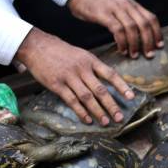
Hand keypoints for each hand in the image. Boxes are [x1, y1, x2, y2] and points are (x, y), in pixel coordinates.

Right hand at [16, 29, 134, 125]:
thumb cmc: (62, 52)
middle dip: (111, 105)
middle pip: (100, 90)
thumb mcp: (82, 55)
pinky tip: (88, 120)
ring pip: (87, 97)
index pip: (111, 74)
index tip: (131, 97)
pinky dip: (81, 111)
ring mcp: (69, 77)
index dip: (122, 86)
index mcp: (91, 61)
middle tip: (120, 117)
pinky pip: (71, 100)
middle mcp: (82, 69)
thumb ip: (95, 69)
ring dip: (98, 111)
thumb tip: (111, 83)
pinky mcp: (57, 85)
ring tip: (106, 122)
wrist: (36, 46)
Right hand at [68, 0, 162, 57]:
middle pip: (144, 24)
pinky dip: (122, 41)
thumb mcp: (119, 8)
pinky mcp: (103, 13)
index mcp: (132, 4)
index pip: (151, 18)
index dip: (157, 33)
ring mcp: (114, 8)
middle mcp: (126, 5)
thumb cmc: (99, 5)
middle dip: (149, 41)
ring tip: (134, 55)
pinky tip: (122, 50)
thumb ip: (130, 18)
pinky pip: (117, 29)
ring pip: (132, 27)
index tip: (159, 46)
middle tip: (149, 55)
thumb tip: (143, 37)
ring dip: (135, 44)